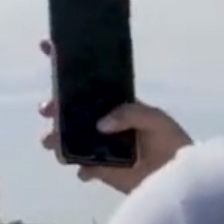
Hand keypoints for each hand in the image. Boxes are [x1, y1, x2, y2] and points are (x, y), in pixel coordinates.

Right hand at [37, 40, 192, 194]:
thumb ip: (130, 114)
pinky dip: (80, 168)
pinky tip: (87, 170)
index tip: (46, 46)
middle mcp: (101, 121)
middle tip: (49, 109)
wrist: (177, 177)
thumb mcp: (156, 119)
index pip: (88, 79)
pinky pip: (81, 167)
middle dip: (52, 106)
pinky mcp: (99, 170)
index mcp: (114, 102)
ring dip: (54, 138)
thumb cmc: (170, 142)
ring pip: (66, 138)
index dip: (66, 63)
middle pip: (68, 109)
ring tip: (52, 142)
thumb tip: (100, 124)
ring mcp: (98, 146)